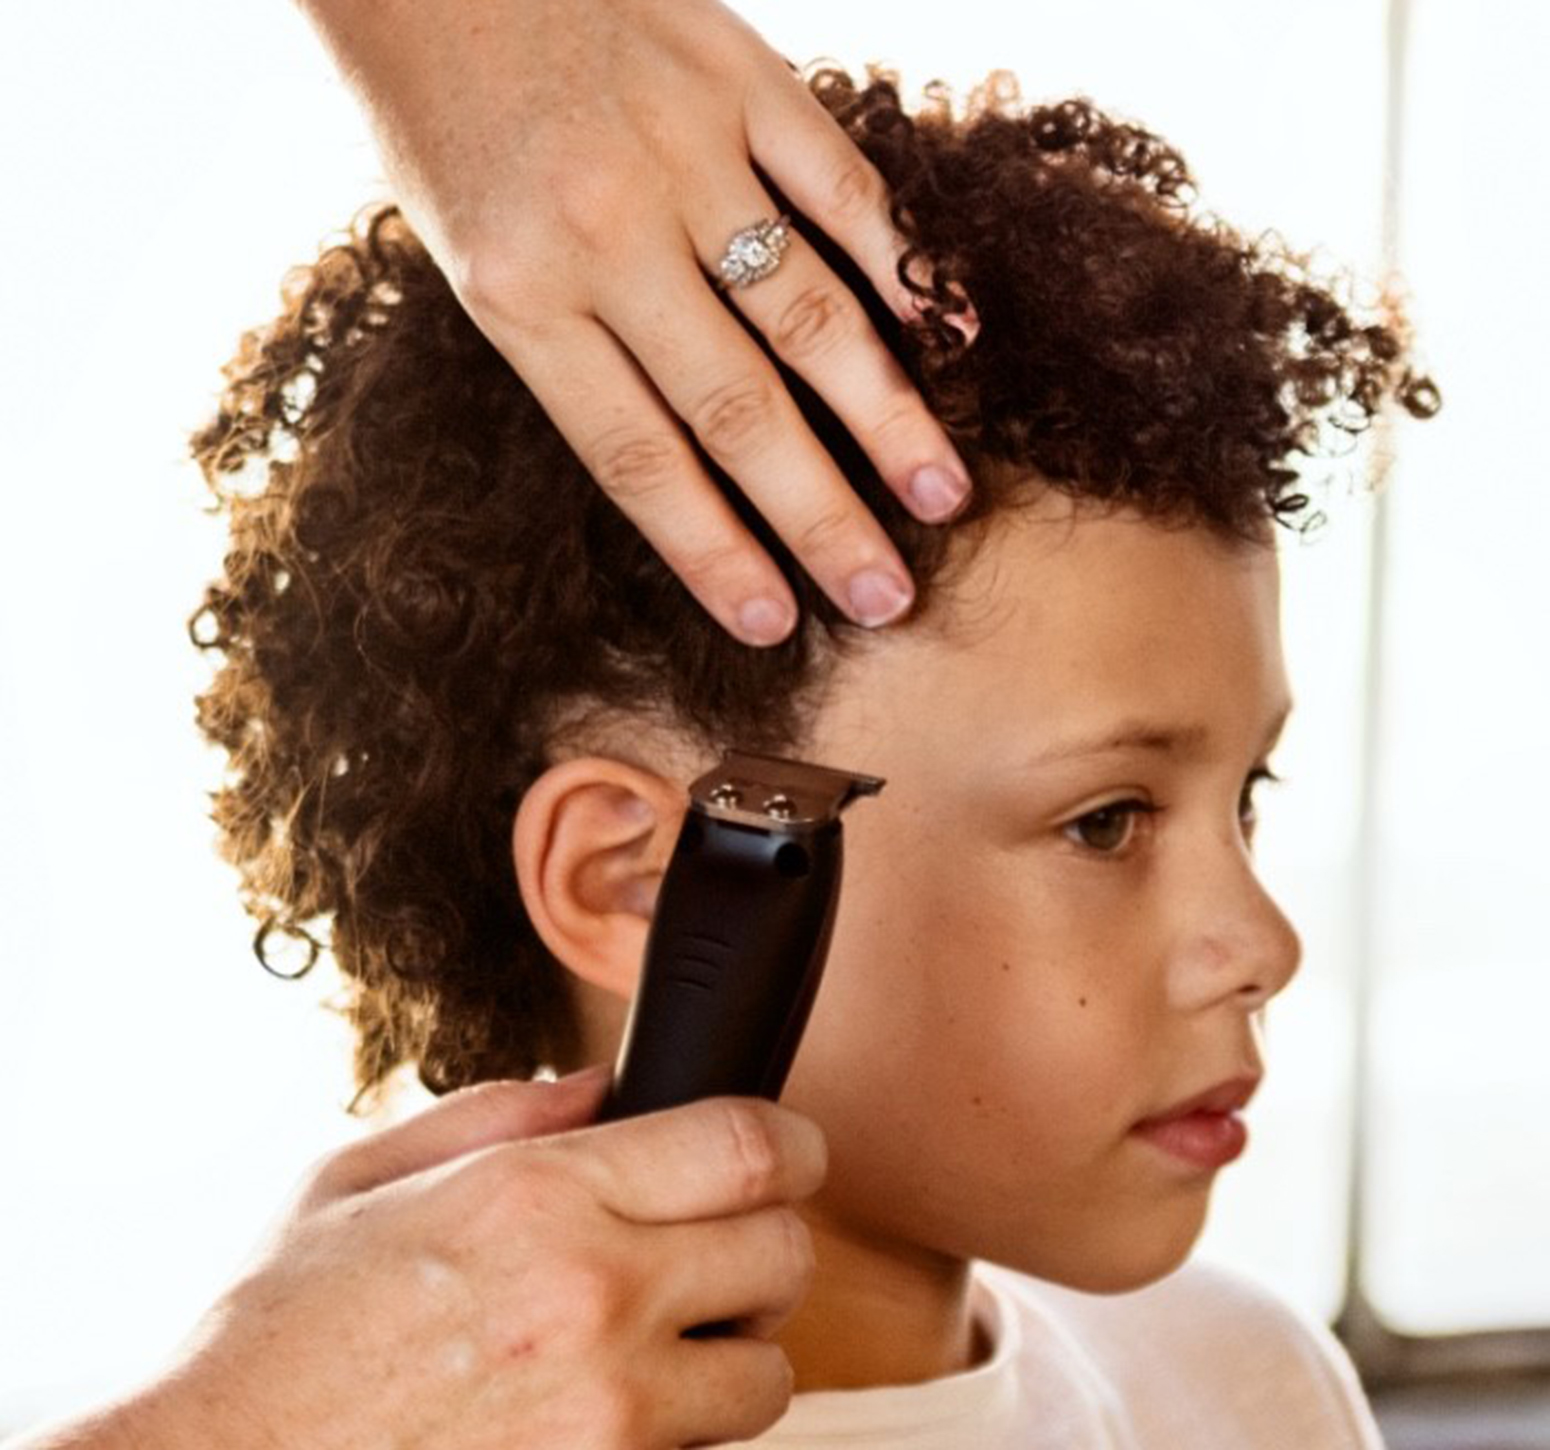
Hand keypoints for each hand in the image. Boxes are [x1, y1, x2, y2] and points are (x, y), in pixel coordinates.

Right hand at [95, 1072, 825, 1449]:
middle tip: (721, 1250)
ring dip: (737, 1350)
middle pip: (784, 1253)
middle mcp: (589, 1300)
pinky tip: (616, 1410)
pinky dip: (687, 1430)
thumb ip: (496, 1116)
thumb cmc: (277, 1338)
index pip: (745, 1146)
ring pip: (768, 1374)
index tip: (790, 1151)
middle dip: (770, 1244)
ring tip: (665, 1342)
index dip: (793, 1141)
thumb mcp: (359, 1181)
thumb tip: (599, 1087)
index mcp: (536, 1197)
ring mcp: (605, 1416)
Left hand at [298, 0, 972, 645]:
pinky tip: (947, 336)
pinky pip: (837, 184)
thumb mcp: (472, 256)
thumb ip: (582, 346)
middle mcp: (605, 232)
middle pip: (735, 405)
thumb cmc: (451, 126)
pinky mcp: (737, 75)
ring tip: (941, 495)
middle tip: (886, 595)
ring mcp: (681, 150)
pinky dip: (896, 262)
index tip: (775, 622)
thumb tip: (707, 450)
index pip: (635, 456)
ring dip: (883, 414)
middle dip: (818, 516)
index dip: (712, 550)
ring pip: (805, 308)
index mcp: (520, 294)